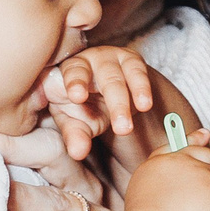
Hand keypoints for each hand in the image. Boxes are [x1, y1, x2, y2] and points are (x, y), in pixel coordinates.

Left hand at [39, 45, 155, 160]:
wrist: (108, 93)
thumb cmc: (86, 108)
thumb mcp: (78, 124)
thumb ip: (76, 136)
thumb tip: (78, 152)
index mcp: (64, 73)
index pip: (68, 75)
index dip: (73, 83)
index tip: (78, 97)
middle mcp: (85, 60)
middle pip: (101, 80)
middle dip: (110, 104)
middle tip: (121, 128)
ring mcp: (108, 58)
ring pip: (116, 78)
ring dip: (125, 102)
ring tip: (132, 123)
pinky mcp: (130, 60)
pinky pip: (137, 71)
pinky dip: (142, 88)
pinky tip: (145, 105)